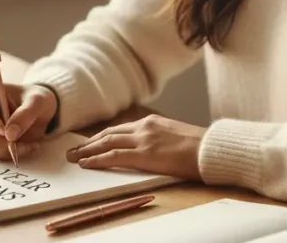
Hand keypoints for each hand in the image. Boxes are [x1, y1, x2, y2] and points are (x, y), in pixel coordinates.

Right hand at [0, 81, 57, 160]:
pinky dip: (7, 154)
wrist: (41, 112)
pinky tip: (24, 147)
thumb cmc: (36, 99)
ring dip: (3, 149)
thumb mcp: (37, 101)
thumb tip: (10, 135)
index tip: (4, 130)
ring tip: (26, 144)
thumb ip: (26, 114)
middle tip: (16, 142)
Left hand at [65, 114, 205, 180]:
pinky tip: (87, 164)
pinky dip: (97, 159)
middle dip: (89, 142)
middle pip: (109, 133)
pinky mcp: (145, 155)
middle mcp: (145, 127)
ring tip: (74, 158)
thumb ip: (159, 139)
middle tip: (74, 150)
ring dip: (87, 150)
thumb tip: (150, 149)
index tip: (90, 142)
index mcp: (152, 122)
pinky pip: (114, 156)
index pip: (121, 128)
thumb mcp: (176, 136)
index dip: (102, 136)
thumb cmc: (200, 147)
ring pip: (107, 143)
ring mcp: (144, 140)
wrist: (212, 149)